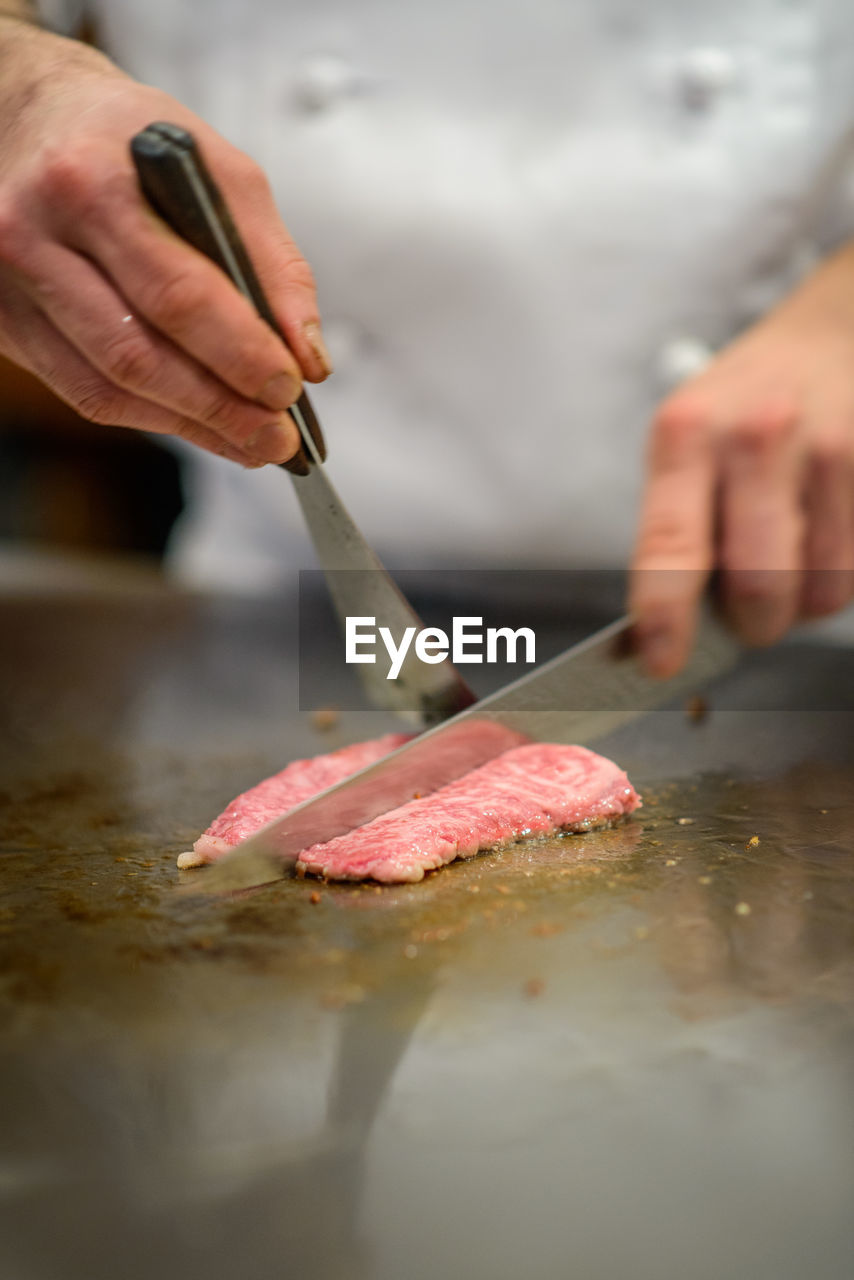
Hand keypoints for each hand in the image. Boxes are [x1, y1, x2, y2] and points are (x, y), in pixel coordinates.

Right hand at [0, 22, 331, 465]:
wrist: (26, 120)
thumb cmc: (124, 141)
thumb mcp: (215, 167)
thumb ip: (270, 260)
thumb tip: (306, 352)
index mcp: (91, 183)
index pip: (177, 293)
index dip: (240, 353)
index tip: (288, 387)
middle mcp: (34, 237)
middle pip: (137, 355)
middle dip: (220, 408)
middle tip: (277, 437)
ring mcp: (9, 288)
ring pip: (107, 387)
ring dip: (190, 425)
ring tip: (250, 440)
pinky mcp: (5, 324)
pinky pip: (84, 392)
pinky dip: (152, 417)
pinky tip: (198, 422)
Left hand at [630, 243, 853, 675]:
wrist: (831, 333)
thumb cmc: (743, 405)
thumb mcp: (687, 443)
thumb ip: (680, 528)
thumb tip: (675, 631)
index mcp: (686, 435)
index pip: (669, 543)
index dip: (665, 614)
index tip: (661, 663)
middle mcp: (755, 436)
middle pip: (758, 584)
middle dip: (754, 624)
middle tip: (752, 616)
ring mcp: (831, 446)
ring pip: (822, 587)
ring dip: (806, 600)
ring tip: (796, 555)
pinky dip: (843, 570)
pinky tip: (830, 527)